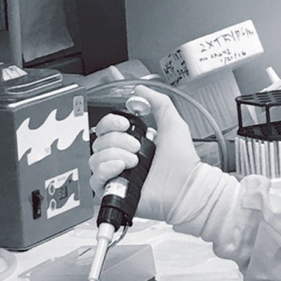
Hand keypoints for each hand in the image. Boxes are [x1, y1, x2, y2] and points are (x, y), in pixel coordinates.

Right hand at [90, 85, 199, 221]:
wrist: (185, 186)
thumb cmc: (182, 161)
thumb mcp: (172, 123)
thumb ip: (158, 102)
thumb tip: (140, 88)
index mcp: (131, 142)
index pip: (105, 128)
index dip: (111, 123)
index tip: (124, 124)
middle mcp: (120, 158)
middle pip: (99, 141)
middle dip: (118, 141)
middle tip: (137, 148)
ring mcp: (115, 175)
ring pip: (95, 158)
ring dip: (114, 155)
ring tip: (134, 162)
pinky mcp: (112, 191)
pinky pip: (95, 179)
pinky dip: (106, 170)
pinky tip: (121, 168)